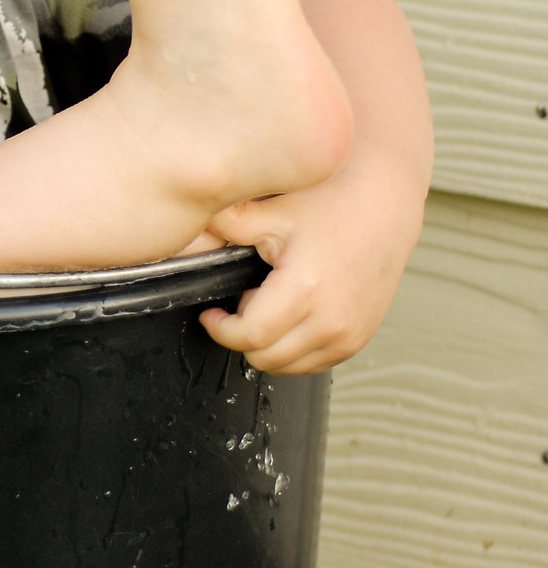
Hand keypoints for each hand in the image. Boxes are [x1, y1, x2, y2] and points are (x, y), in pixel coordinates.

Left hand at [197, 152, 424, 373]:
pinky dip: (293, 347)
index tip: (212, 313)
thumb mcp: (271, 210)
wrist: (384, 200)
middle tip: (244, 300)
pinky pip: (312, 363)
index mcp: (306, 290)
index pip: (248, 337)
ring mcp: (349, 334)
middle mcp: (332, 320)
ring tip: (270, 302)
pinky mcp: (359, 339)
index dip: (220, 328)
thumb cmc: (329, 201)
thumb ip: (224, 225)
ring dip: (269, 343)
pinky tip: (293, 311)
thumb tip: (183, 231)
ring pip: (287, 367)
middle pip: (265, 358)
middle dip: (243, 335)